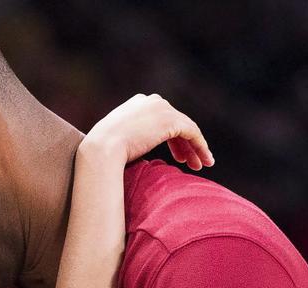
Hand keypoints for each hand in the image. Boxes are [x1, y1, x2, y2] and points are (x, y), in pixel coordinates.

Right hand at [81, 93, 213, 170]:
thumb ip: (127, 142)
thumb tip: (130, 154)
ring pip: (186, 128)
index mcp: (136, 105)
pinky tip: (204, 160)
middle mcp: (151, 101)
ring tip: (200, 165)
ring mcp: (162, 109)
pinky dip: (200, 146)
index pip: (161, 120)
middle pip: (175, 123)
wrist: (102, 149)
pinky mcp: (171, 120)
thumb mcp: (114, 142)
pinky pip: (192, 132)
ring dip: (195, 147)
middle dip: (184, 144)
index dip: (172, 139)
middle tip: (190, 162)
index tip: (178, 157)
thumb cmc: (102, 153)